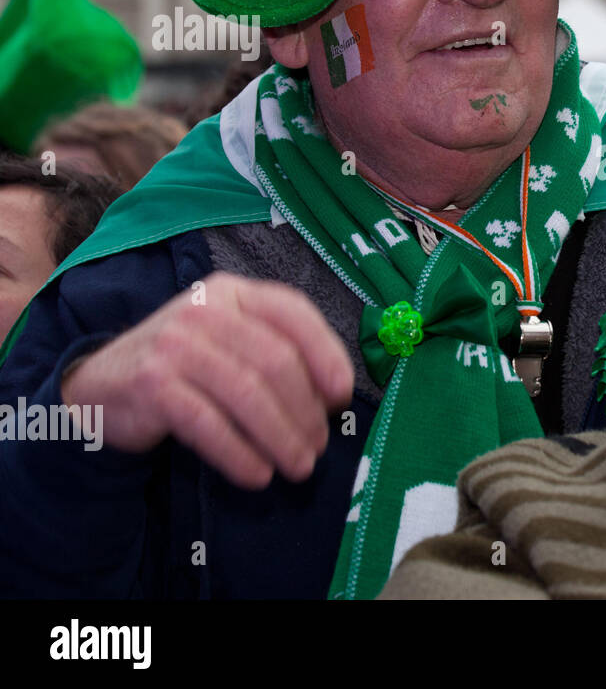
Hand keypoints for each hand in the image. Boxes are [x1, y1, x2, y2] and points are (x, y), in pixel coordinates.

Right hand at [62, 273, 354, 488]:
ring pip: (248, 395)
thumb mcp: (232, 342)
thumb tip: (334, 394)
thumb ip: (280, 352)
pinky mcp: (151, 384)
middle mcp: (205, 309)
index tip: (342, 397)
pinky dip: (240, 455)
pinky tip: (257, 475)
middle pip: (275, 361)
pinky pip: (209, 425)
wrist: (101, 385)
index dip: (327, 355)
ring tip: (298, 467)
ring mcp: (175, 344)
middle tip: (318, 447)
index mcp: (235, 292)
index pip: (293, 312)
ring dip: (281, 438)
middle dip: (306, 411)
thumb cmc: (186, 365)